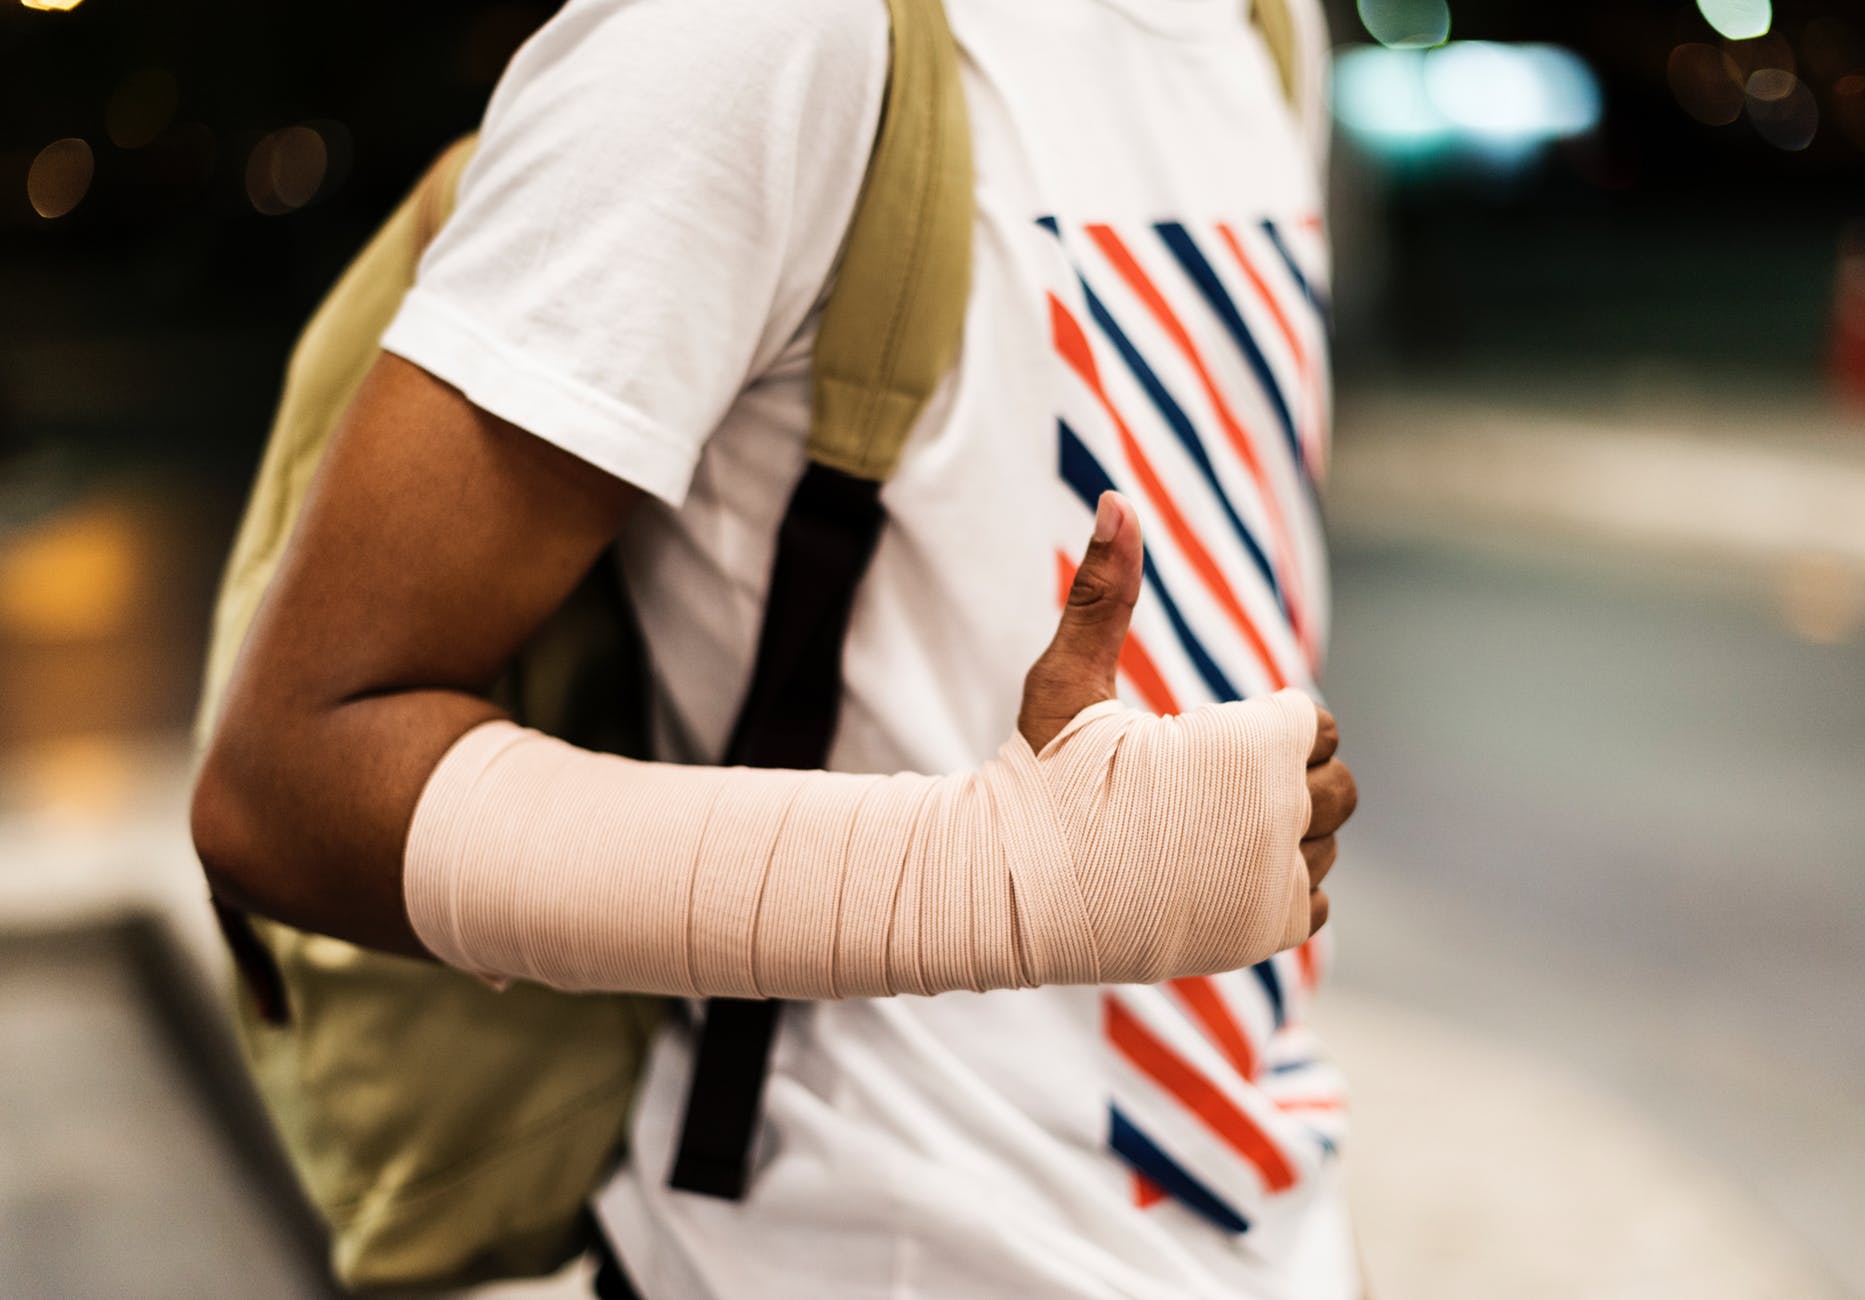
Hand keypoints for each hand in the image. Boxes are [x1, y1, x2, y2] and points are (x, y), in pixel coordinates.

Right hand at [1018, 490, 1353, 937]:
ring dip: (1286, 834)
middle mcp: (1281, 818)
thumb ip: (1104, 592)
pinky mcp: (1261, 934)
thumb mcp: (1067, 680)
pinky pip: (1311, 902)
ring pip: (1326, 845)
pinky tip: (1215, 873)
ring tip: (1206, 830)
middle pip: (1339, 786)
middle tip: (1214, 785)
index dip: (1264, 727)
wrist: (1007, 893)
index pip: (1312, 725)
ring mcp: (1275, 883)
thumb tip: (1115, 497)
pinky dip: (1277, 886)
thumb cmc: (1035, 779)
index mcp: (1250, 749)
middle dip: (1289, 779)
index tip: (1209, 741)